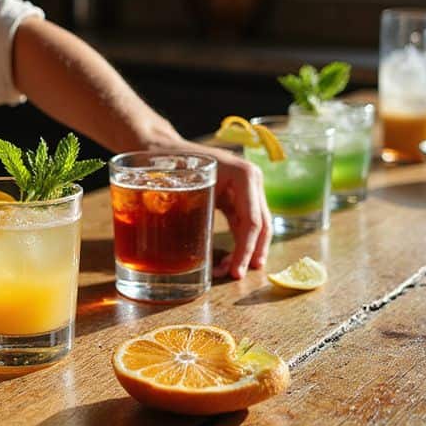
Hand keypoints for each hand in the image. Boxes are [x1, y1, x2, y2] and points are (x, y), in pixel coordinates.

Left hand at [179, 142, 271, 279]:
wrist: (164, 149)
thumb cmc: (174, 162)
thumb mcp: (187, 186)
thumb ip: (196, 214)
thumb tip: (196, 252)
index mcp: (244, 175)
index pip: (252, 220)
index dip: (245, 249)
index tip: (236, 271)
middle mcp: (251, 180)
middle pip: (261, 225)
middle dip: (250, 253)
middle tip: (237, 276)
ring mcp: (247, 188)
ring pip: (255, 226)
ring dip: (245, 250)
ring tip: (230, 272)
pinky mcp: (238, 196)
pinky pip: (243, 222)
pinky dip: (239, 241)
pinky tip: (229, 259)